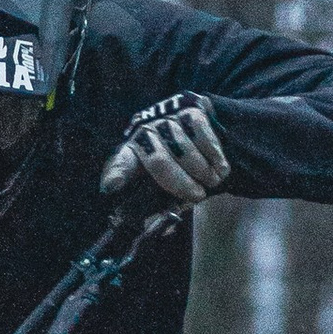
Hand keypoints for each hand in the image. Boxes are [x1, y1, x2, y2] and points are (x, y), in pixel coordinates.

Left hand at [100, 91, 229, 209]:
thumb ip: (163, 203)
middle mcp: (145, 131)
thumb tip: (164, 226)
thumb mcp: (169, 186)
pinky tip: (220, 166)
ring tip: (213, 181)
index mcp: (133, 153)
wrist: (207, 136)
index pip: (121, 163)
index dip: (116, 174)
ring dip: (201, 169)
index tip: (111, 187)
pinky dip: (213, 153)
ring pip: (181, 145)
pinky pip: (200, 131)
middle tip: (197, 196)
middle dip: (180, 182)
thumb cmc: (183, 169)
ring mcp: (166, 116)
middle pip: (158, 158)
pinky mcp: (189, 107)